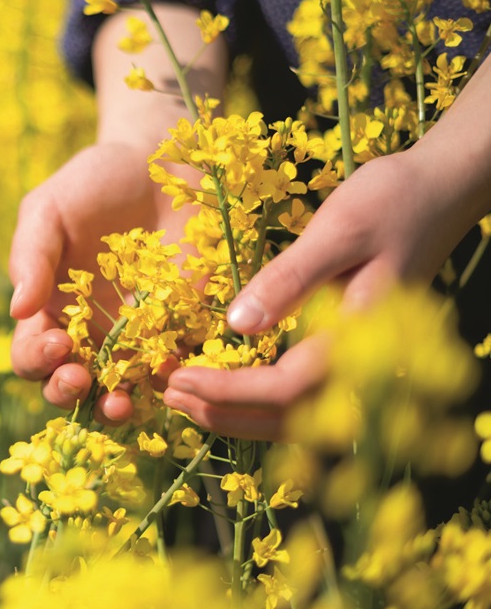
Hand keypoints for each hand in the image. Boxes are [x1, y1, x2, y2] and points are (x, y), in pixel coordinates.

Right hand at [9, 4, 227, 420]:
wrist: (162, 162)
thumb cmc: (92, 183)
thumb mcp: (49, 208)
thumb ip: (30, 255)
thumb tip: (17, 310)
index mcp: (50, 312)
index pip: (32, 355)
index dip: (37, 360)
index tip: (54, 344)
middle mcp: (90, 336)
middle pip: (72, 387)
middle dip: (70, 393)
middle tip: (80, 379)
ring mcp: (139, 340)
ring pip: (122, 393)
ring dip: (117, 406)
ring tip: (121, 403)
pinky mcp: (186, 332)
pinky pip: (179, 370)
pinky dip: (174, 381)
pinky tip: (175, 374)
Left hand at [164, 147, 482, 439]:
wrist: (440, 190)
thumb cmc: (390, 201)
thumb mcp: (336, 230)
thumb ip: (290, 279)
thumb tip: (238, 327)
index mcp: (363, 337)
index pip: (286, 388)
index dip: (228, 392)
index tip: (178, 377)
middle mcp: (367, 363)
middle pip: (290, 418)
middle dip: (223, 413)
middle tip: (168, 395)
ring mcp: (364, 363)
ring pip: (298, 416)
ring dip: (239, 415)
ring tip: (184, 397)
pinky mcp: (353, 353)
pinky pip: (305, 394)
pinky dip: (260, 400)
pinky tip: (223, 385)